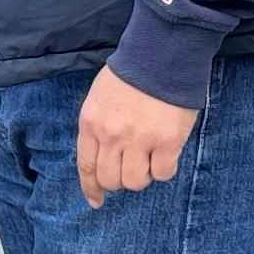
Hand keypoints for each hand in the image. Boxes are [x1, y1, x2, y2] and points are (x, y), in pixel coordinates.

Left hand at [75, 67, 197, 209]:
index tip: (96, 200)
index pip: (86, 165)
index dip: (91, 187)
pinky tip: (167, 154)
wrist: (162, 53)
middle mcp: (111, 135)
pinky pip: (163, 173)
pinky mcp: (167, 141)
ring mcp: (139, 140)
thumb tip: (104, 155)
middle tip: (132, 167)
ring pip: (135, 182)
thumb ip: (98, 126)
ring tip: (150, 158)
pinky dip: (164, 168)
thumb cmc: (132, 73)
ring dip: (143, 176)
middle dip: (120, 180)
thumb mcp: (100, 97)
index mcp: (91, 123)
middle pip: (110, 179)